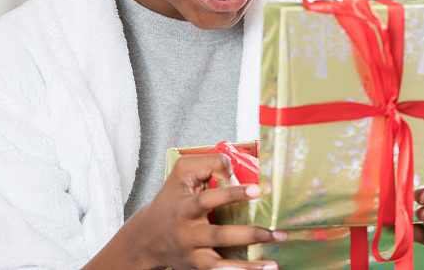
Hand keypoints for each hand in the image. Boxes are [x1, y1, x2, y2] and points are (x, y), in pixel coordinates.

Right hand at [128, 154, 285, 269]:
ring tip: (273, 264)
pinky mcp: (197, 268)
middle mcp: (187, 234)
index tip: (257, 189)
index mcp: (184, 208)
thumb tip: (236, 174)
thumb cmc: (171, 199)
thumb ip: (210, 164)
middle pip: (219, 235)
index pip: (208, 200)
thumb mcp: (182, 172)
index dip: (232, 194)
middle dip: (250, 235)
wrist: (146, 238)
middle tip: (277, 232)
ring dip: (248, 267)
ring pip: (219, 265)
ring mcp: (192, 255)